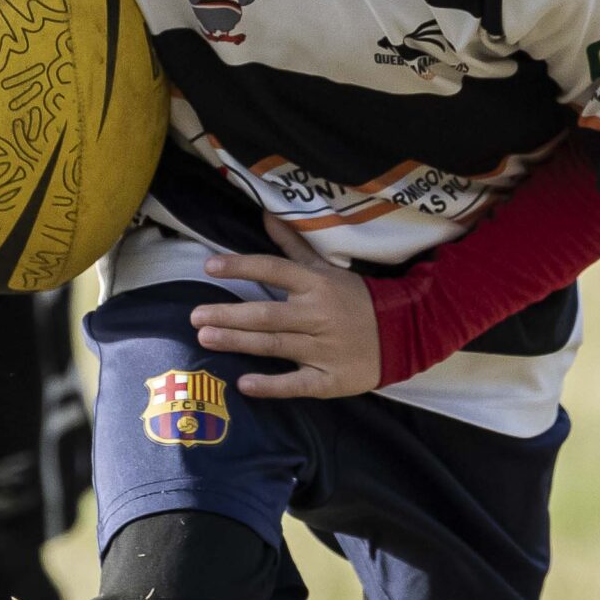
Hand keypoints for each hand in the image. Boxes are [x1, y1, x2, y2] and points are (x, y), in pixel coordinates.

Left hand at [191, 214, 381, 398]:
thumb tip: (265, 214)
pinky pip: (296, 383)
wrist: (404, 333)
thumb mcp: (326, 269)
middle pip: (267, 314)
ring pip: (275, 345)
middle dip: (229, 314)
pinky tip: (243, 383)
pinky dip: (271, 385)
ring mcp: (324, 349)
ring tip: (205, 337)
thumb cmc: (355, 299)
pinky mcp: (330, 379)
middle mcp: (318, 315)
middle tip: (194, 316)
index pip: (274, 270)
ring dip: (238, 341)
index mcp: (317, 284)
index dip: (242, 267)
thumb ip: (293, 246)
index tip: (209, 267)